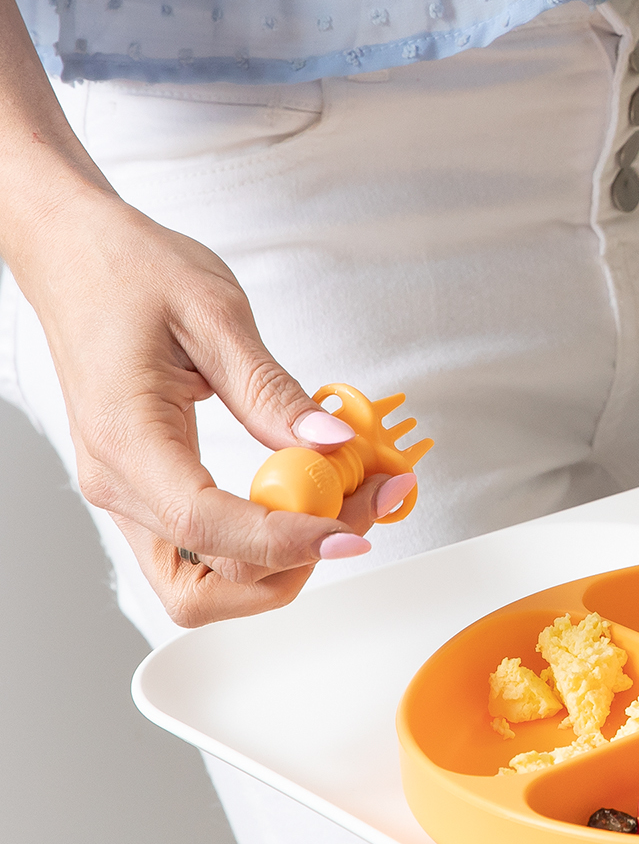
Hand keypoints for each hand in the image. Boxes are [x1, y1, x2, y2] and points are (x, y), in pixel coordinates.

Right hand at [14, 190, 410, 626]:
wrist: (77, 258)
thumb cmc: (130, 273)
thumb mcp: (216, 314)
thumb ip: (272, 390)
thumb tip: (331, 442)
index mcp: (127, 439)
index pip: (209, 527)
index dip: (287, 542)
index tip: (352, 530)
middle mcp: (118, 482)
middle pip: (199, 586)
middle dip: (286, 568)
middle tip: (356, 514)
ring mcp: (126, 491)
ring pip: (199, 580)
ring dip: (275, 564)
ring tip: (340, 505)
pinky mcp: (143, 485)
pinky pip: (200, 545)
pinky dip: (257, 540)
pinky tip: (305, 497)